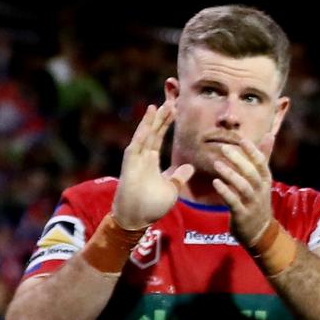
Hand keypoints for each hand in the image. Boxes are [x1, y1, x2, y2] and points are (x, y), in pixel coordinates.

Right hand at [111, 101, 193, 229]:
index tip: (174, 109)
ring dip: (151, 121)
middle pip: (152, 132)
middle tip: (171, 101)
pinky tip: (148, 120)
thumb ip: (179, 177)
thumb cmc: (151, 206)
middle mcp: (142, 157)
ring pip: (144, 135)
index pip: (159, 137)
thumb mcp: (172, 189)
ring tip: (159, 105)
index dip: (166, 123)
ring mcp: (135, 160)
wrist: (136, 219)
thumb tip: (189, 167)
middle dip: (160, 117)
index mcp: (151, 161)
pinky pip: (137, 145)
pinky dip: (142, 132)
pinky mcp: (130, 165)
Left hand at [211, 135, 274, 246]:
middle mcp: (261, 191)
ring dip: (230, 175)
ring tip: (217, 164)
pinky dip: (225, 192)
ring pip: (243, 187)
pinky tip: (215, 182)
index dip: (252, 151)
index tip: (242, 140)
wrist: (261, 232)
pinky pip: (234, 202)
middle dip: (239, 160)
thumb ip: (264, 157)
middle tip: (224, 148)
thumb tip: (269, 135)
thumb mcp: (263, 180)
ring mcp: (252, 203)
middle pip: (252, 173)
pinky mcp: (242, 215)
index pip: (261, 163)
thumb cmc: (258, 201)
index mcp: (266, 180)